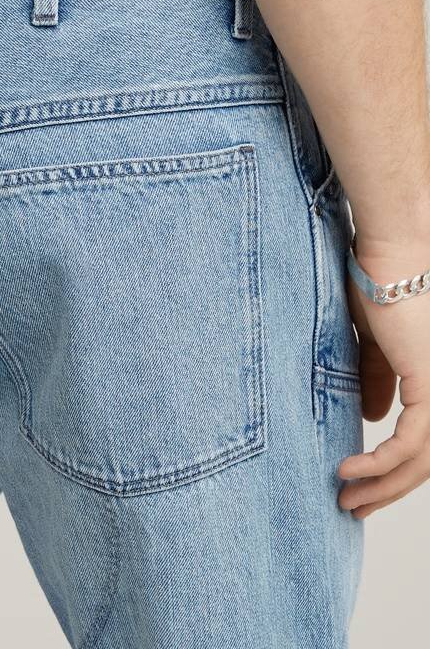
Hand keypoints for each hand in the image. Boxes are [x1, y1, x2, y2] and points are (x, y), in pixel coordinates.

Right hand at [337, 240, 429, 518]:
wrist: (387, 262)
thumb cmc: (379, 292)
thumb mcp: (375, 349)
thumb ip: (377, 382)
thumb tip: (371, 418)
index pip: (425, 446)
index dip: (395, 474)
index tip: (361, 487)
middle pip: (427, 464)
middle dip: (388, 493)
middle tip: (354, 508)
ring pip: (422, 462)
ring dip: (382, 487)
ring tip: (347, 500)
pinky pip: (409, 443)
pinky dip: (378, 463)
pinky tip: (349, 470)